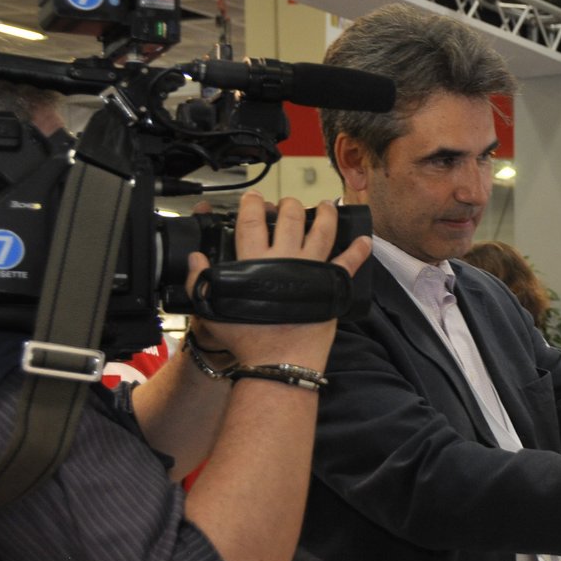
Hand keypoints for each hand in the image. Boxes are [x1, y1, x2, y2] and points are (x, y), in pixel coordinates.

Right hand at [189, 194, 370, 370]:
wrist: (278, 361)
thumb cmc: (247, 340)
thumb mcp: (212, 309)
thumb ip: (198, 281)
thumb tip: (195, 258)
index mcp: (254, 261)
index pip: (252, 220)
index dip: (253, 204)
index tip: (254, 198)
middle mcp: (285, 259)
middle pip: (291, 218)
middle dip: (289, 205)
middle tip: (288, 204)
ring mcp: (312, 270)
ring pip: (323, 231)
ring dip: (326, 215)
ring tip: (327, 206)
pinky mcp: (331, 285)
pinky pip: (348, 263)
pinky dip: (359, 250)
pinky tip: (365, 240)